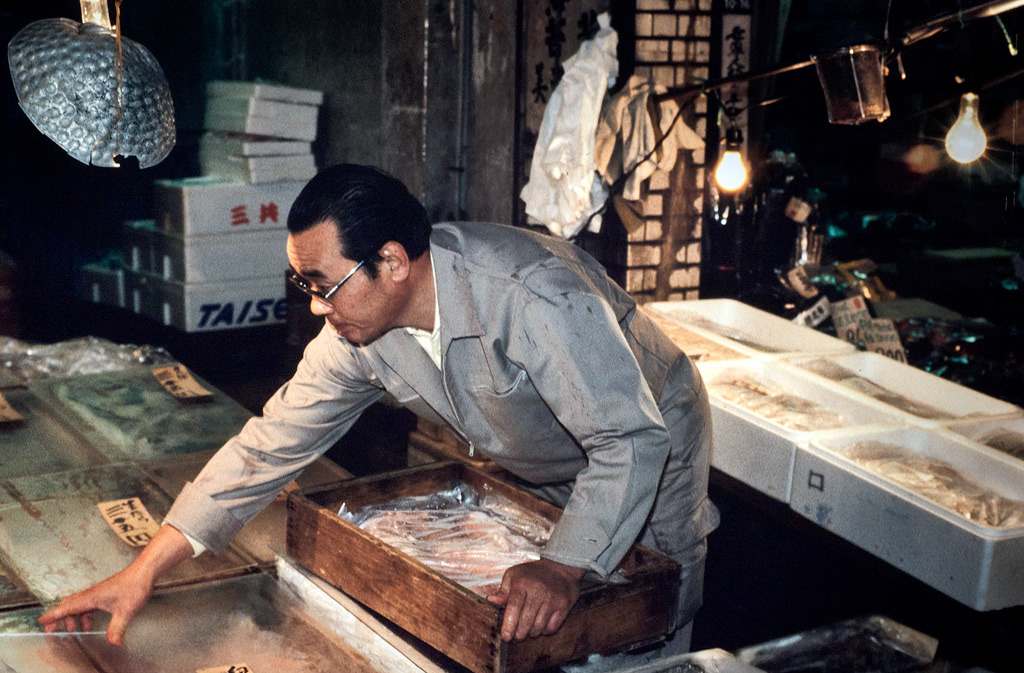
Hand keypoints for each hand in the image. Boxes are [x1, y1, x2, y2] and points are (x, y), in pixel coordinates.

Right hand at [38, 524, 192, 644]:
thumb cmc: (134, 585)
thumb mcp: (125, 611)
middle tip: (52, 630)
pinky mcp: (105, 592)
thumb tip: (113, 642)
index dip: (53, 616)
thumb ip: (117, 628)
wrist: (145, 571)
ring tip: (76, 629)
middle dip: (59, 618)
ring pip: (78, 604)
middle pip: (68, 605)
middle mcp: (91, 594)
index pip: (66, 608)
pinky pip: (88, 604)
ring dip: (74, 617)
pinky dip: (85, 613)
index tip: (42, 622)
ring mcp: (98, 592)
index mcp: (91, 598)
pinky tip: (91, 620)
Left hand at [487, 558, 584, 641]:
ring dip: (531, 633)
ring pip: (538, 627)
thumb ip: (503, 590)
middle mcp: (538, 591)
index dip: (509, 624)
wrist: (560, 568)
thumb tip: (491, 600)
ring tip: (528, 628)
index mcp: (523, 583)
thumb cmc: (532, 574)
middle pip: (526, 621)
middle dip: (519, 633)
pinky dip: (544, 631)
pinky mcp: (563, 606)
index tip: (505, 636)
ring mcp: (552, 599)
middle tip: (516, 635)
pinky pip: (551, 628)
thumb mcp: (514, 575)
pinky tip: (541, 624)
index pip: (514, 606)